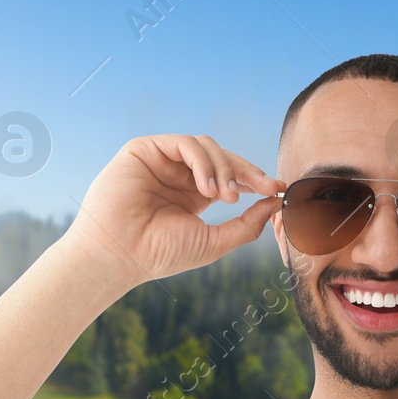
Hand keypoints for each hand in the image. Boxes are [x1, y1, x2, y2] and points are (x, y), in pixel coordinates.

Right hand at [60, 134, 283, 288]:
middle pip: (222, 158)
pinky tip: (207, 188)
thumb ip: (246, 224)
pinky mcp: (144, 150)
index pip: (230, 176)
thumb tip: (275, 203)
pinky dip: (202, 162)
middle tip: (265, 187)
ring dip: (224, 168)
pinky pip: (184, 143)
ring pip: (206, 147)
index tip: (278, 189)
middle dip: (247, 171)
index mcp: (192, 195)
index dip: (254, 180)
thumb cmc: (159, 254)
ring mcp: (161, 160)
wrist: (119, 254)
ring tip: (226, 197)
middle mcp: (177, 175)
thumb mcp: (213, 241)